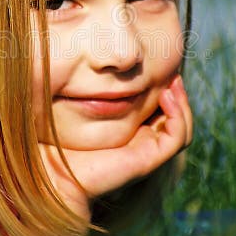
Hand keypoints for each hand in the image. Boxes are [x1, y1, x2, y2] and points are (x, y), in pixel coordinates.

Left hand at [38, 75, 192, 223]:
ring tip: (172, 82)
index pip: (160, 110)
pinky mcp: (148, 159)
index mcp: (131, 133)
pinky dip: (178, 115)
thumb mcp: (82, 108)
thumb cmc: (61, 140)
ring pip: (181, 128)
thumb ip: (95, 92)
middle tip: (172, 71)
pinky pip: (177, 138)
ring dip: (182, 103)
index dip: (165, 90)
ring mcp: (147, 153)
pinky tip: (165, 96)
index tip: (161, 67)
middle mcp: (142, 144)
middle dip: (178, 94)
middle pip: (176, 118)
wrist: (53, 172)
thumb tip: (103, 63)